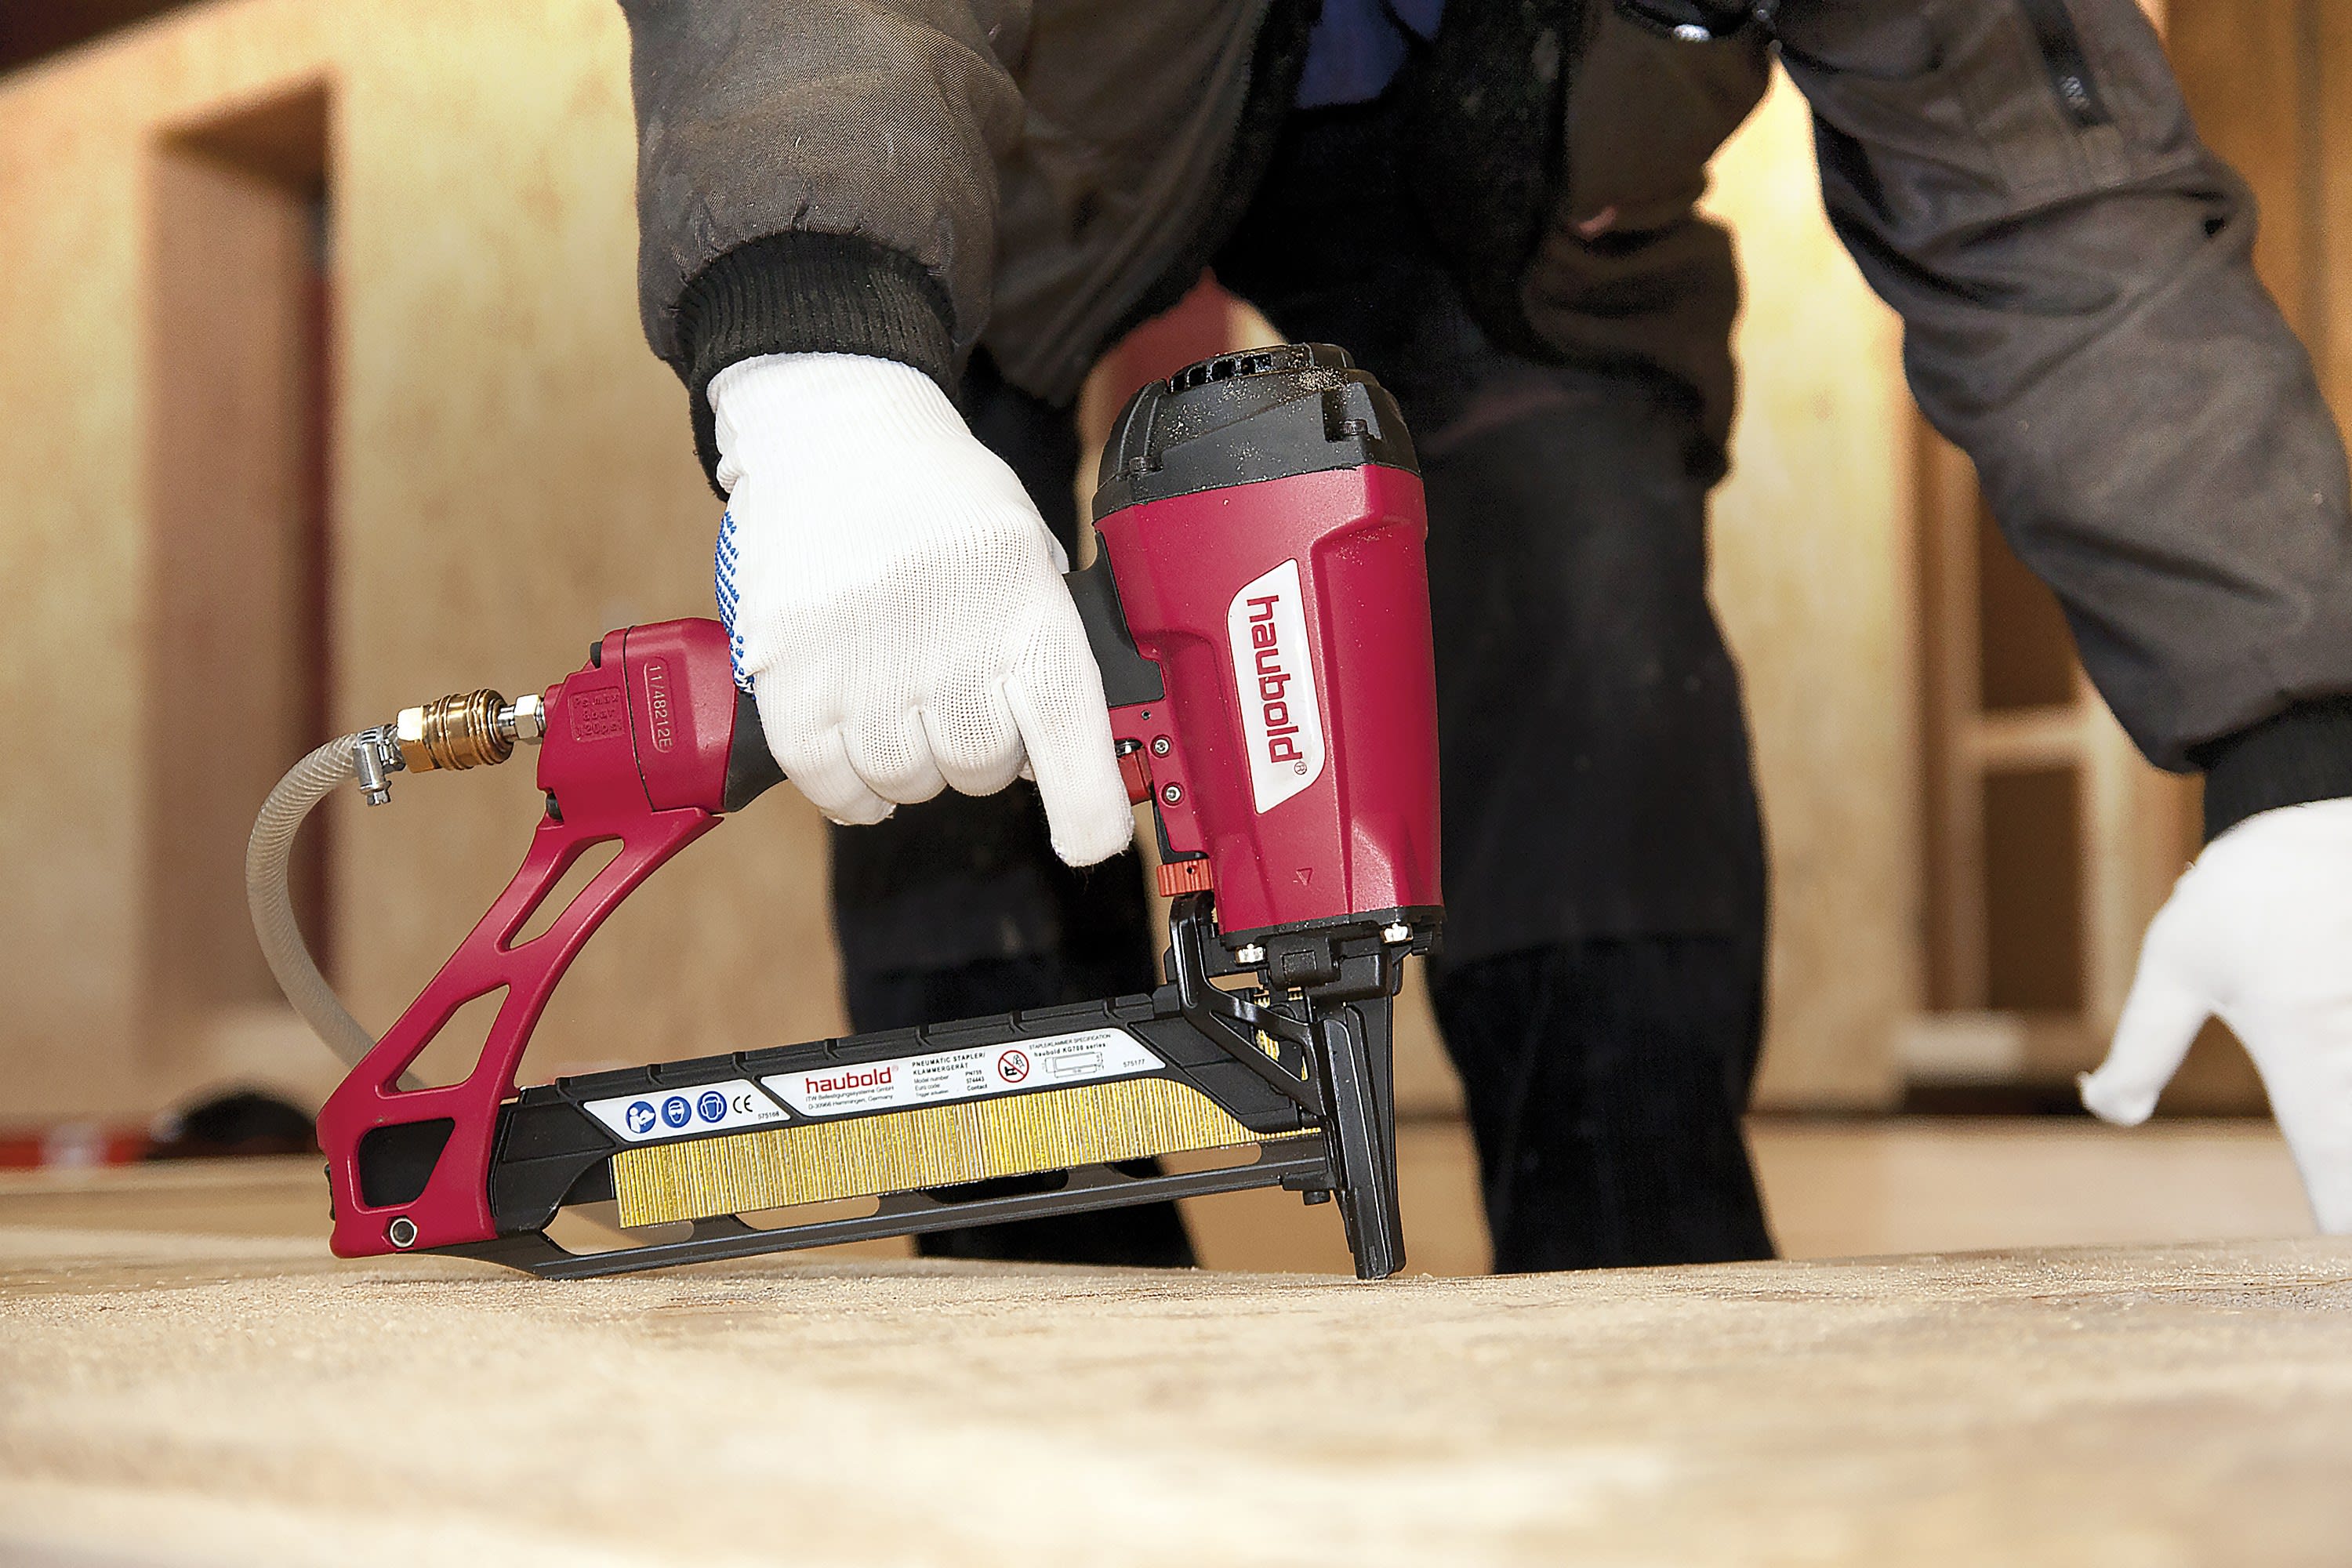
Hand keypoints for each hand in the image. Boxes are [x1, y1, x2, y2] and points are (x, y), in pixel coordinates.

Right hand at [709, 351, 1133, 865]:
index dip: (1086, 807)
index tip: (1088, 839)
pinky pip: (829, 781)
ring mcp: (861, 659)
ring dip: (913, 763)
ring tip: (907, 698)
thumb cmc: (944, 500)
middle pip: (980, 769)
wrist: (833, 427)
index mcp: (1022, 604)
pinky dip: (849, 785)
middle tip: (963, 696)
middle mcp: (946, 637)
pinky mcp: (788, 672)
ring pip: (905, 783)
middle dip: (981, 752)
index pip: (1067, 731)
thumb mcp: (1030, 554)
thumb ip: (1048, 649)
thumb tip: (1071, 757)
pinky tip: (859, 739)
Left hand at [2079, 798, 2351, 1231]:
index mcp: (2306, 1042)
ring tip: (2334, 1197)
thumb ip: (2142, 1046)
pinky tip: (2349, 1109)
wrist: (2325, 800)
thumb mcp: (2178, 962)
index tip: (2325, 1274)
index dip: (2335, 1222)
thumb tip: (2102, 1109)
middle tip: (2325, 1262)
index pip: (2331, 1159)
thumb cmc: (2247, 887)